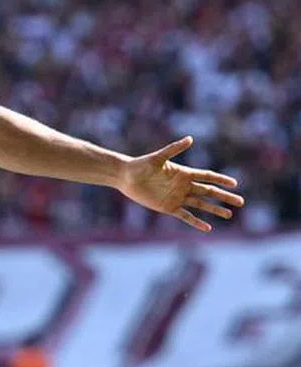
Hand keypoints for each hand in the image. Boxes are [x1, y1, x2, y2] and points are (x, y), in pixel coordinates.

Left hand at [117, 137, 244, 230]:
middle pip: (209, 192)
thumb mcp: (158, 157)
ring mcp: (177, 197)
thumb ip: (174, 148)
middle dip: (224, 197)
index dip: (221, 179)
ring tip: (229, 215)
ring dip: (215, 210)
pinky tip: (208, 228)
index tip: (235, 183)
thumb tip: (191, 138)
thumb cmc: (141, 165)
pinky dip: (196, 222)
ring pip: (201, 204)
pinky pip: (185, 216)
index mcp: (184, 173)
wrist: (126, 177)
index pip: (207, 176)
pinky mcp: (169, 207)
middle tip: (240, 202)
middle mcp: (184, 186)